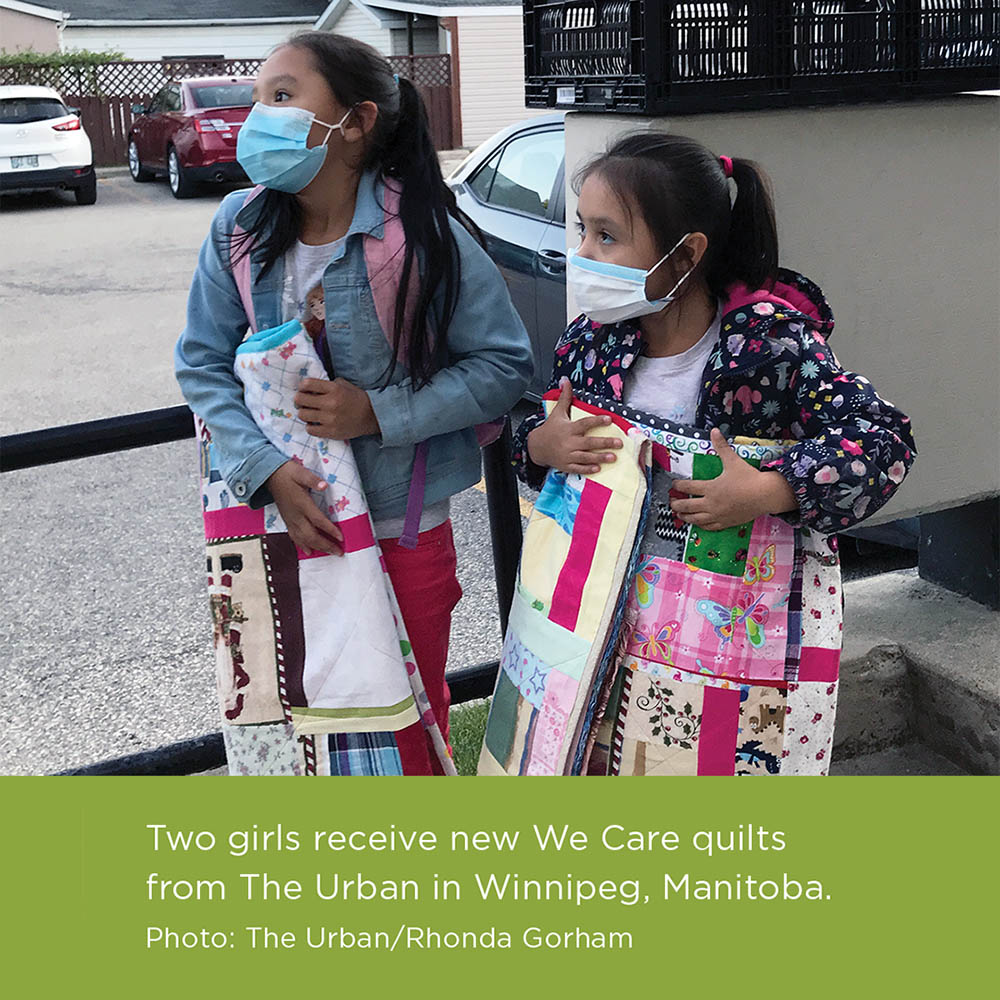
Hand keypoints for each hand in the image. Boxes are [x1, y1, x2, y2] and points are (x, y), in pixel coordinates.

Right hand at [267, 460, 343, 555]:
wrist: (270, 476)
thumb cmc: (287, 473)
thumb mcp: (301, 472)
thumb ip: (313, 480)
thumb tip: (324, 485)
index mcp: (301, 504)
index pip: (318, 520)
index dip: (329, 530)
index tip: (340, 537)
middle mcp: (295, 515)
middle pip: (311, 535)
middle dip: (326, 545)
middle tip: (339, 552)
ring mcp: (290, 520)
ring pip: (303, 539)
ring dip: (317, 548)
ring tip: (330, 553)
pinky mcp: (287, 521)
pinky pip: (294, 537)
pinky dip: (302, 546)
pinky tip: (309, 551)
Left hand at [293, 377, 379, 439]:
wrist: (372, 416)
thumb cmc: (356, 398)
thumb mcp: (343, 385)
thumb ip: (326, 384)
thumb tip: (309, 388)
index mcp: (334, 389)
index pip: (307, 384)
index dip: (302, 386)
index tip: (304, 390)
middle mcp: (330, 403)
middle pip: (300, 400)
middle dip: (299, 400)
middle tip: (303, 402)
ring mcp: (330, 419)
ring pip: (302, 415)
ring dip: (304, 413)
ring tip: (309, 413)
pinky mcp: (331, 432)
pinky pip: (310, 430)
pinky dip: (310, 426)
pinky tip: (315, 424)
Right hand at [525, 377, 622, 474]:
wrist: (536, 447)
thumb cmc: (550, 429)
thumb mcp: (557, 412)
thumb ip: (565, 398)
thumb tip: (566, 381)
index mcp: (568, 428)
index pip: (585, 423)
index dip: (597, 421)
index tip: (609, 419)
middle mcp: (568, 442)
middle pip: (589, 442)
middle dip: (605, 443)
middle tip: (619, 443)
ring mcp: (567, 455)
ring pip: (586, 457)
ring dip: (600, 457)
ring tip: (613, 457)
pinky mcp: (566, 465)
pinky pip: (578, 468)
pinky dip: (587, 469)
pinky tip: (598, 469)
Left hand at [671, 428, 796, 530]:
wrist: (765, 495)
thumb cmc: (749, 478)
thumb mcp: (733, 460)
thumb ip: (721, 446)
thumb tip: (714, 431)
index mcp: (711, 488)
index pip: (688, 487)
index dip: (678, 485)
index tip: (674, 484)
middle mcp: (711, 503)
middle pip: (687, 505)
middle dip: (676, 503)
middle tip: (672, 502)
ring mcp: (718, 515)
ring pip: (695, 519)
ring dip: (685, 516)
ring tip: (679, 514)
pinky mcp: (726, 522)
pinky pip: (708, 526)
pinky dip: (699, 525)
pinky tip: (697, 522)